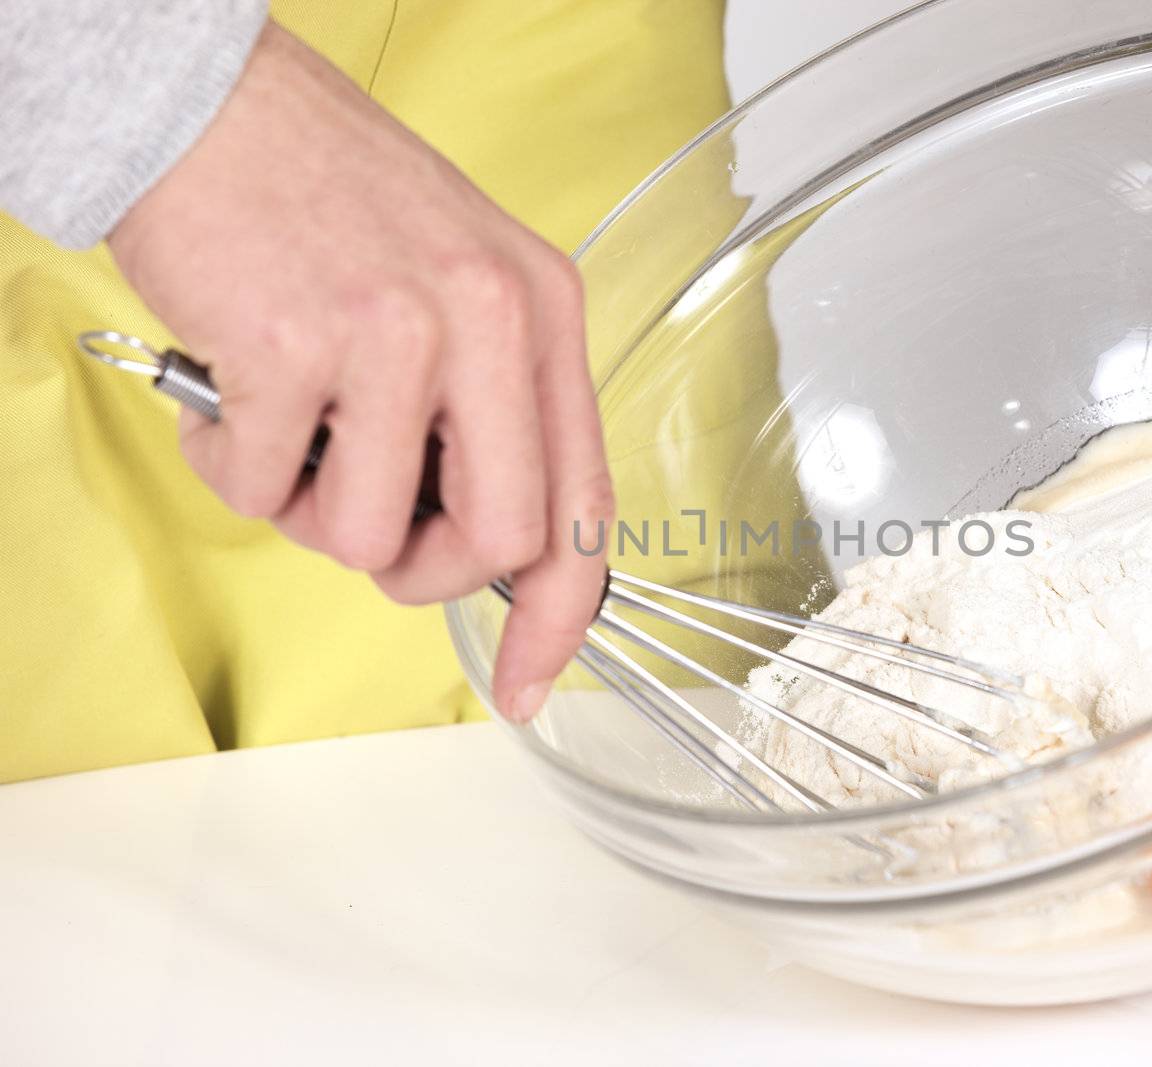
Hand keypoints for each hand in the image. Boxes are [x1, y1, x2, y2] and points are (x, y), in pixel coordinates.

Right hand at [108, 21, 612, 722]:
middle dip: (425, 571)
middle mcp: (490, 322)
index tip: (532, 680)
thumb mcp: (462, 285)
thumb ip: (491, 407)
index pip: (585, 506)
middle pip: (496, 544)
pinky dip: (240, 474)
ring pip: (373, 535)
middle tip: (372, 525)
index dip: (560, 615)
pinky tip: (232, 399)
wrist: (211, 108)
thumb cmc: (332, 202)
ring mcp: (397, 333)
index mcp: (544, 315)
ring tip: (289, 435)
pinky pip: (268, 493)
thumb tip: (487, 543)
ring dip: (317, 515)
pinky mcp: (295, 346)